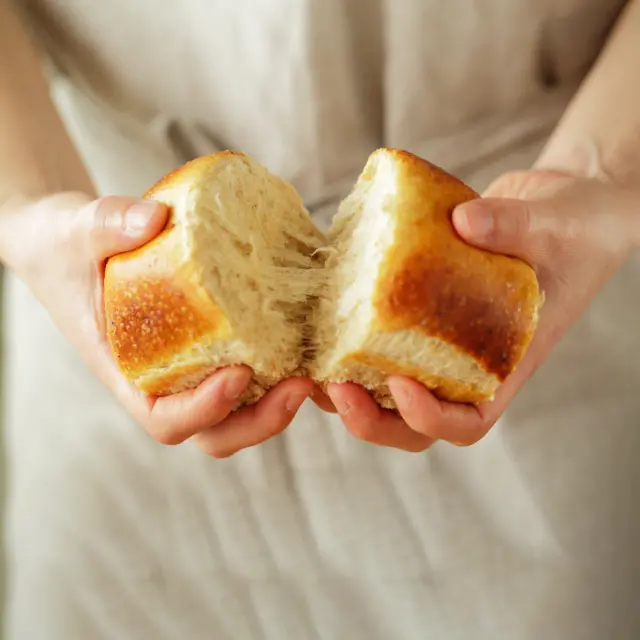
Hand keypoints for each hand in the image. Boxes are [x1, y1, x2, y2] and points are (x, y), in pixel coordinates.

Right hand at [2, 192, 312, 457]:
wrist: (70, 245)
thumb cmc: (67, 246)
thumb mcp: (77, 229)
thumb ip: (108, 223)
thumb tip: (155, 219)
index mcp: (124, 371)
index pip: (164, 418)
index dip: (204, 410)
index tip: (238, 374)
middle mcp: (161, 381)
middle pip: (215, 431)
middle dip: (260, 421)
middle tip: (300, 385)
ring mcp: (189, 368)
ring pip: (239, 412)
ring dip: (279, 403)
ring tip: (313, 371)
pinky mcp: (210, 347)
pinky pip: (251, 373)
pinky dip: (279, 369)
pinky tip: (307, 340)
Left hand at [327, 170, 639, 450]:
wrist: (562, 210)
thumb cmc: (576, 230)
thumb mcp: (556, 225)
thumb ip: (516, 226)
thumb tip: (464, 222)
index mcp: (507, 363)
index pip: (469, 421)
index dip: (430, 418)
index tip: (400, 385)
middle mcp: (467, 361)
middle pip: (414, 418)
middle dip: (370, 417)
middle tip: (333, 387)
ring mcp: (439, 337)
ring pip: (386, 384)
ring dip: (345, 385)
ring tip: (310, 364)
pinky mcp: (418, 306)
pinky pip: (379, 333)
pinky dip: (346, 332)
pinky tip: (320, 312)